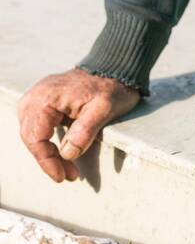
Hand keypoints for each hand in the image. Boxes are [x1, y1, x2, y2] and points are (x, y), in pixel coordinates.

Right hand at [18, 68, 141, 181]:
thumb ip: (85, 131)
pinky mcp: (43, 99)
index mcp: (47, 98)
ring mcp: (38, 96)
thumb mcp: (104, 109)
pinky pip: (36, 125)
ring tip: (65, 167)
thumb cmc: (111, 87)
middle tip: (67, 174)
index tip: (63, 176)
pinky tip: (60, 151)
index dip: (47, 161)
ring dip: (45, 152)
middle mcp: (37, 95)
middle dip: (48, 159)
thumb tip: (67, 154)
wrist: (115, 67)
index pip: (36, 137)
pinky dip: (46, 141)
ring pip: (31, 132)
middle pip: (30, 136)